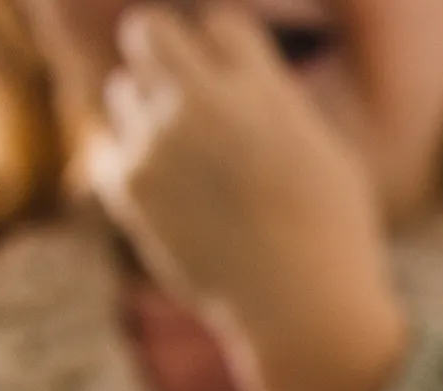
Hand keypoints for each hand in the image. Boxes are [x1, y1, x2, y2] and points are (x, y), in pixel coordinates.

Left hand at [85, 5, 408, 390]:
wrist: (303, 310)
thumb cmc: (333, 238)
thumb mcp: (328, 156)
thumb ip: (278, 107)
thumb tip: (245, 82)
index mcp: (262, 92)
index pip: (220, 24)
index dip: (228, 54)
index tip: (239, 88)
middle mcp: (205, 106)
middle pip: (147, 30)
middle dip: (162, 52)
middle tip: (181, 89)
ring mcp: (159, 143)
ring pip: (123, 89)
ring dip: (149, 114)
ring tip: (189, 164)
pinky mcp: (129, 184)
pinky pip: (110, 149)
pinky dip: (135, 169)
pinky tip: (173, 202)